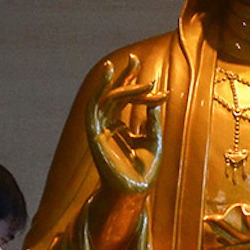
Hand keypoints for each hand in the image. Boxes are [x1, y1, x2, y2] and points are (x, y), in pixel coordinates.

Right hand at [85, 54, 165, 195]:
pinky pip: (94, 107)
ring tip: (130, 66)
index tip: (154, 80)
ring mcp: (100, 130)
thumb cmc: (145, 172)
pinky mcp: (94, 134)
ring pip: (108, 99)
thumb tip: (155, 102)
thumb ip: (153, 121)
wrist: (135, 190)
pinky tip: (108, 74)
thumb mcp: (154, 140)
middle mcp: (108, 128)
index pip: (125, 103)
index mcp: (120, 130)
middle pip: (114, 96)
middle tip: (135, 59)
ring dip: (119, 83)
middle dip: (124, 77)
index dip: (136, 88)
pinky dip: (100, 90)